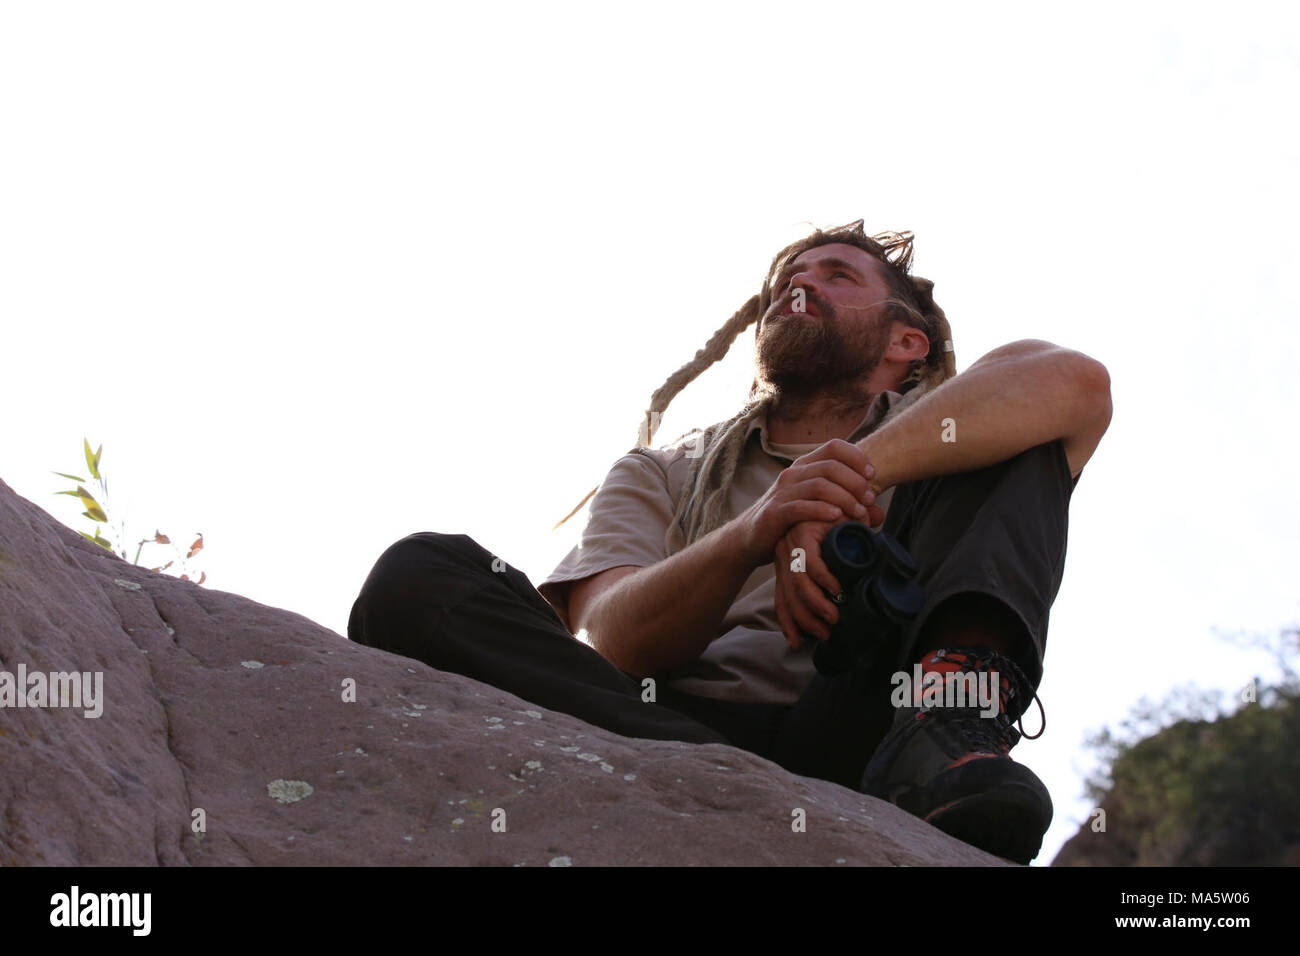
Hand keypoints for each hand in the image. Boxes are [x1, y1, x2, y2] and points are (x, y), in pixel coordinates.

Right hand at [734, 439, 883, 568]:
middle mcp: (793, 474)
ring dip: (845, 498)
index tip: (872, 475)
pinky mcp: (775, 512)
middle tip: (870, 499)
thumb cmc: (791, 521)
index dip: (857, 457)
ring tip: (859, 513)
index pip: (834, 446)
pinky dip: (822, 510)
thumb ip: (847, 504)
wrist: (751, 538)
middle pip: (830, 466)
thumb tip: (880, 511)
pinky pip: (801, 506)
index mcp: (804, 466)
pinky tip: (837, 517)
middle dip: (855, 481)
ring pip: (819, 485)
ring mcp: (782, 492)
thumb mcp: (817, 506)